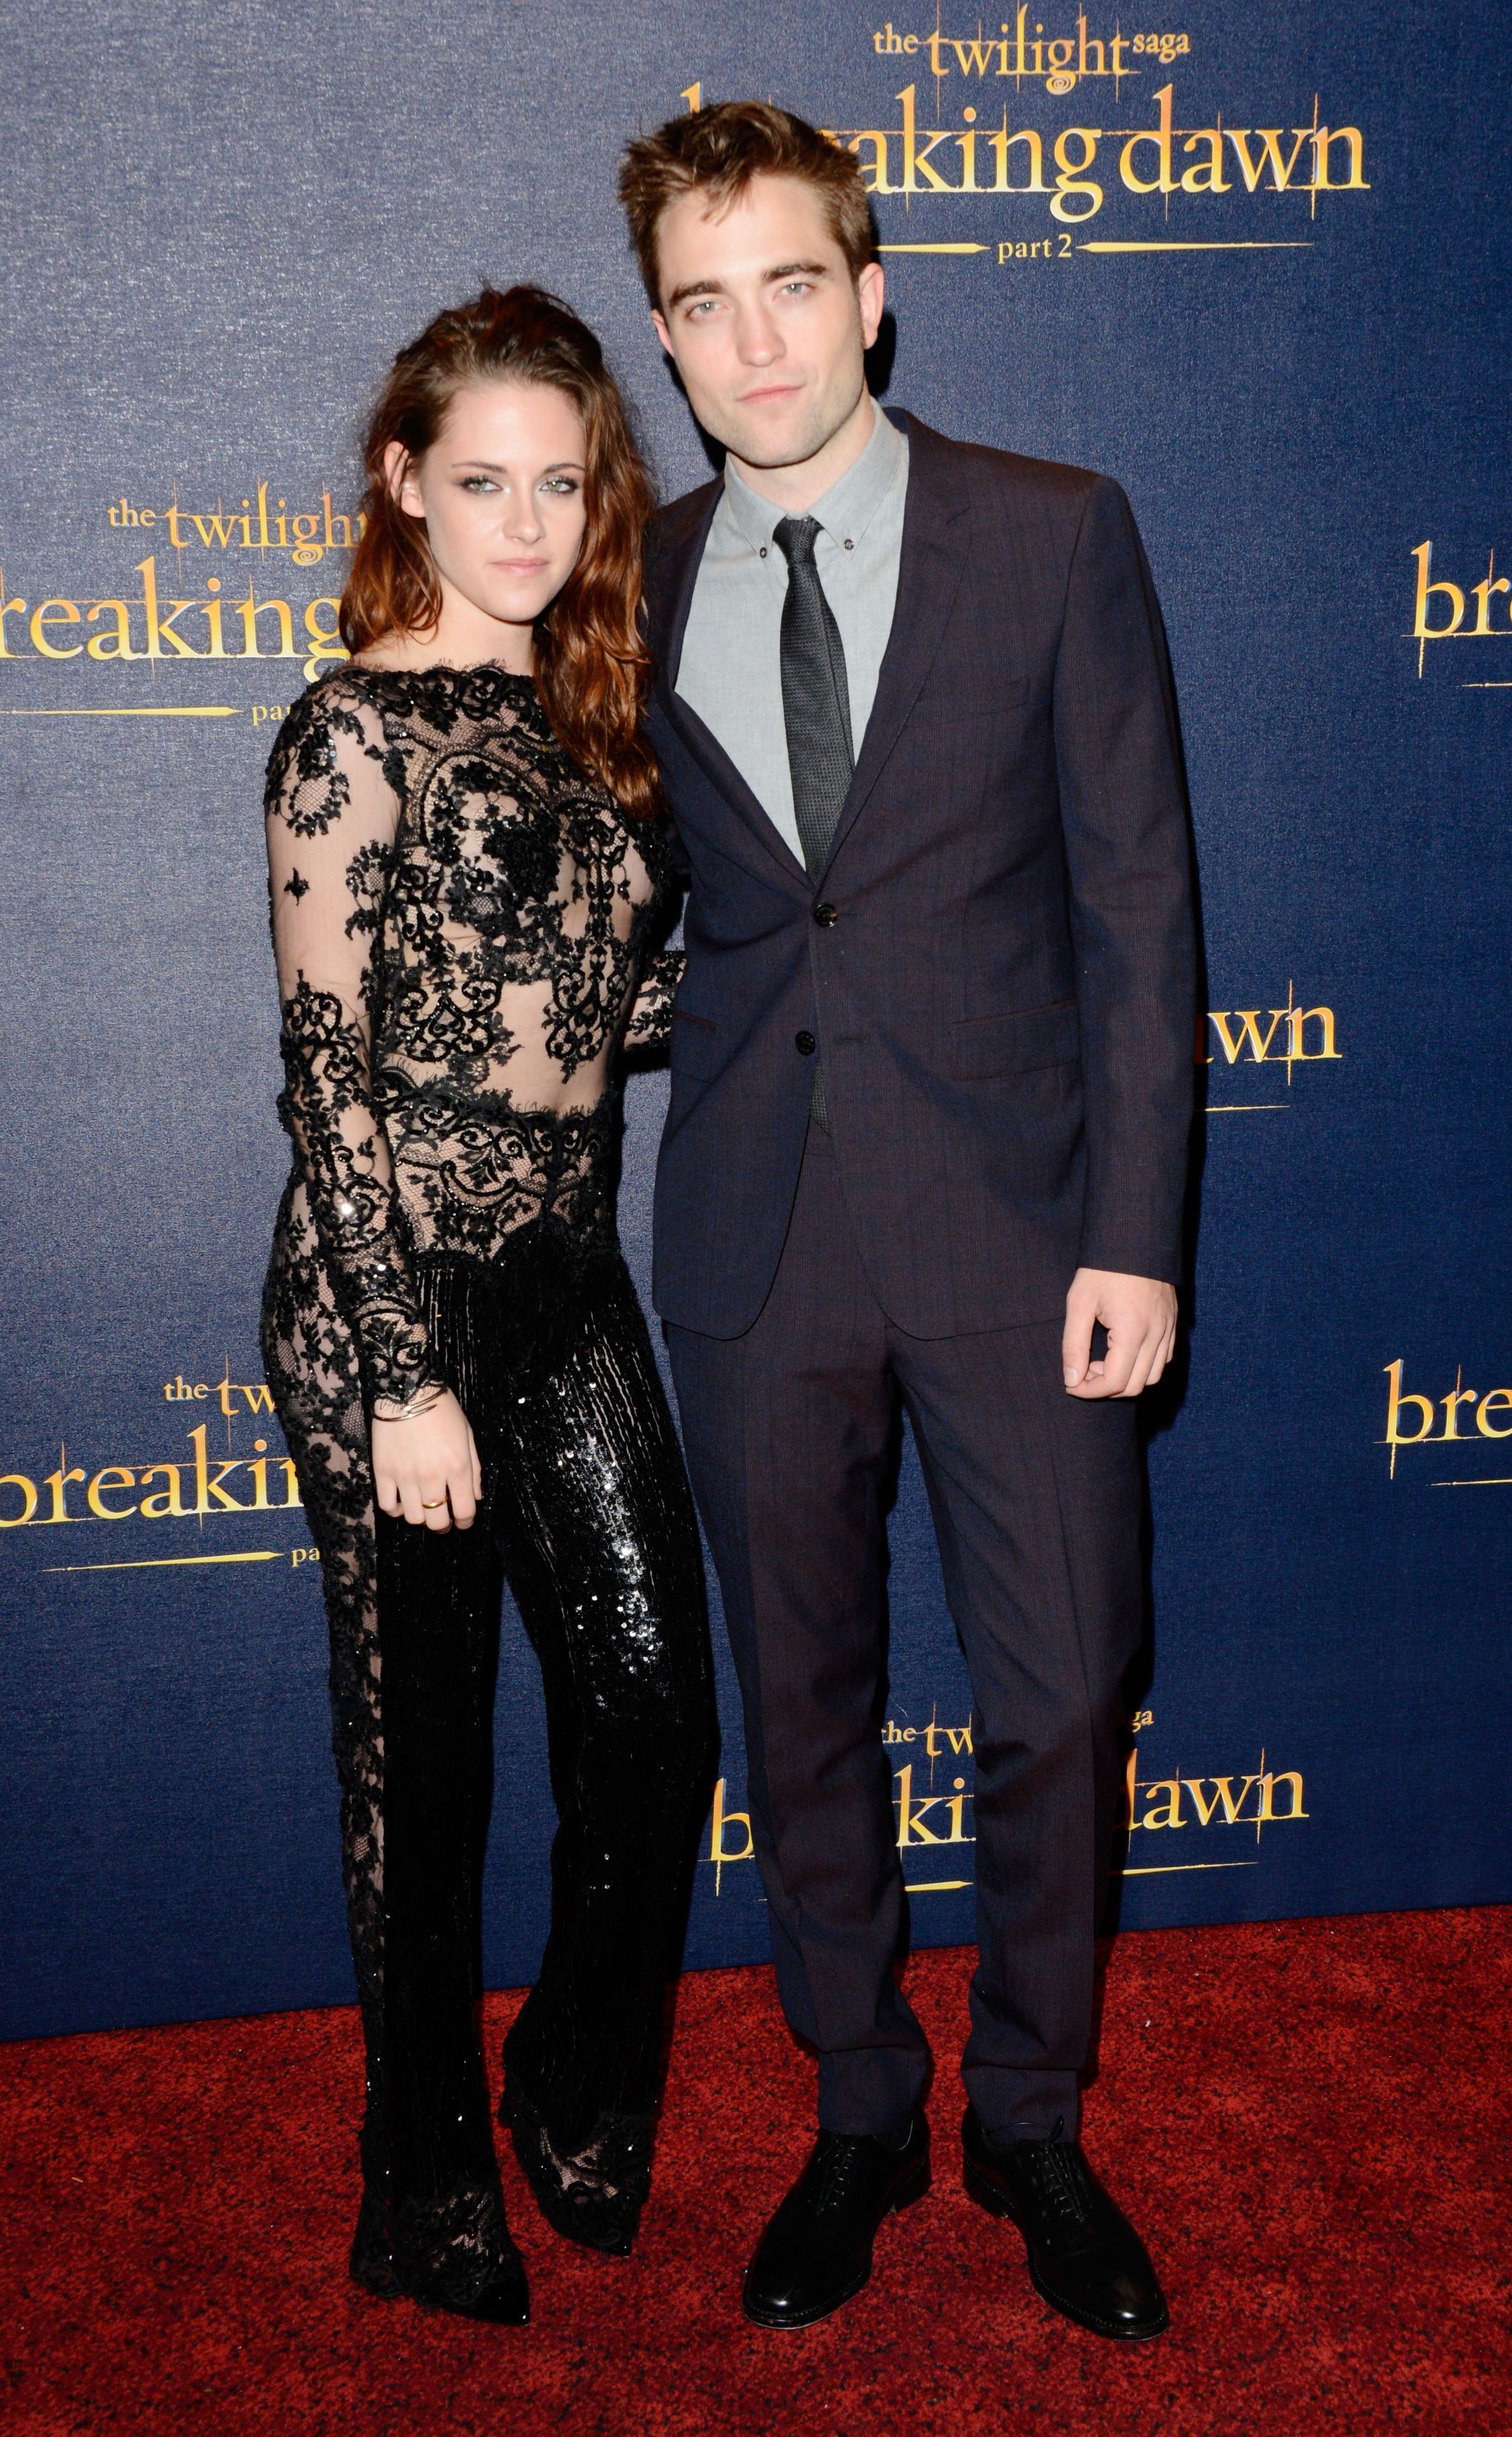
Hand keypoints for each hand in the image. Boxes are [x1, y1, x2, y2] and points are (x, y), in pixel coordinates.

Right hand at [370, 1388, 482, 1529]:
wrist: (407, 1389)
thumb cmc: (442, 1409)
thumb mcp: (467, 1435)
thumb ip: (474, 1469)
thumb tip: (475, 1497)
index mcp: (457, 1466)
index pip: (464, 1511)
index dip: (465, 1522)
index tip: (463, 1522)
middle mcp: (432, 1476)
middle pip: (437, 1521)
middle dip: (443, 1525)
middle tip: (443, 1520)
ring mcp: (405, 1476)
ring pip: (413, 1517)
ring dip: (420, 1517)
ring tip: (422, 1507)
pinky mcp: (383, 1471)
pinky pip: (387, 1506)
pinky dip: (395, 1510)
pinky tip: (402, 1501)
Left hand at [1062, 1268, 1176, 1399]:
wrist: (1134, 1237)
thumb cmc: (1103, 1268)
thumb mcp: (1079, 1303)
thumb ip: (1073, 1345)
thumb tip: (1071, 1379)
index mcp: (1133, 1331)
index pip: (1115, 1382)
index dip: (1090, 1390)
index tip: (1072, 1383)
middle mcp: (1157, 1334)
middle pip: (1135, 1386)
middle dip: (1105, 1388)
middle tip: (1083, 1371)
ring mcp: (1168, 1329)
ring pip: (1153, 1376)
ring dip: (1126, 1379)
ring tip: (1102, 1361)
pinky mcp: (1172, 1322)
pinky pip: (1163, 1359)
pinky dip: (1143, 1367)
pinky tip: (1122, 1352)